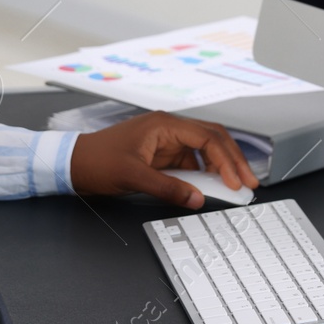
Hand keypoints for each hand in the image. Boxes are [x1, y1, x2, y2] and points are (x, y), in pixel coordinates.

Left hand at [69, 111, 260, 207]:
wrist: (74, 164)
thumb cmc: (98, 161)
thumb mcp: (133, 176)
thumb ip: (168, 188)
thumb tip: (197, 199)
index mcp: (164, 124)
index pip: (207, 136)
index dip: (226, 158)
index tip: (237, 180)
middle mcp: (169, 129)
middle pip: (212, 139)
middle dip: (233, 160)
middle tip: (249, 182)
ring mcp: (167, 143)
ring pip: (205, 151)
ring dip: (222, 168)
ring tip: (236, 187)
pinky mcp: (163, 157)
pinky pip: (192, 164)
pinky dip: (206, 175)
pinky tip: (213, 188)